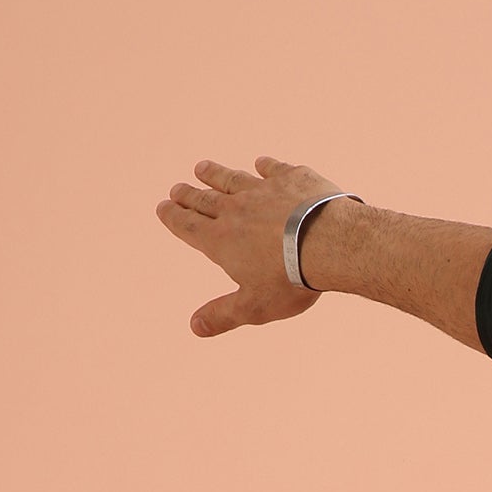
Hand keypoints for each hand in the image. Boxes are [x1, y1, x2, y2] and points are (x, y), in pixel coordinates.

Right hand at [154, 154, 345, 336]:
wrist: (328, 243)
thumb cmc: (290, 280)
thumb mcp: (254, 306)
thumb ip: (223, 315)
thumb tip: (195, 327)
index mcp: (221, 241)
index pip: (189, 227)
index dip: (174, 218)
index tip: (163, 208)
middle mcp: (236, 210)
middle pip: (205, 200)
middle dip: (188, 195)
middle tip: (177, 188)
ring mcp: (263, 191)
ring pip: (232, 180)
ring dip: (215, 174)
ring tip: (202, 168)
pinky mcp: (291, 179)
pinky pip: (273, 170)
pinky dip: (265, 167)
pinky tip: (261, 164)